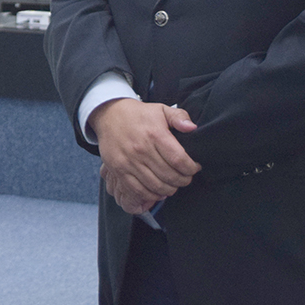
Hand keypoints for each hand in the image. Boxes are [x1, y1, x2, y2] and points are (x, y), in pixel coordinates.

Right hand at [89, 99, 199, 214]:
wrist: (109, 115)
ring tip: (173, 184)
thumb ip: (179, 116)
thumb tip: (192, 128)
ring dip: (169, 189)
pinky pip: (138, 190)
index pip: (179, 160)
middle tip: (186, 178)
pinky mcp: (118, 170)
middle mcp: (141, 149)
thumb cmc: (139, 114)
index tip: (194, 168)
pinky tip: (158, 189)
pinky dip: (152, 195)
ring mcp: (128, 161)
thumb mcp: (161, 109)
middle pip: (169, 175)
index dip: (191, 168)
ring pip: (156, 186)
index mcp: (154, 134)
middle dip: (183, 180)